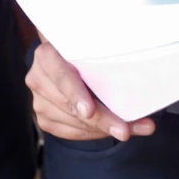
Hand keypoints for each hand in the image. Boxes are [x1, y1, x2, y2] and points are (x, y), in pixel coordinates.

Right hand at [26, 42, 155, 140]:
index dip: (75, 94)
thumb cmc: (85, 48)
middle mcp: (38, 77)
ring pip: (72, 123)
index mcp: (48, 53)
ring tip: (129, 129)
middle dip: (101, 119)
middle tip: (125, 129)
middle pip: (69, 105)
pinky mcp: (43, 118)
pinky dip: (92, 133)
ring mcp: (38, 100)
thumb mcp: (92, 44)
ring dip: (102, 129)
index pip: (61, 76)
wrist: (66, 55)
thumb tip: (141, 72)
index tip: (89, 110)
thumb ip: (106, 55)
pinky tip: (109, 130)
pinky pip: (69, 133)